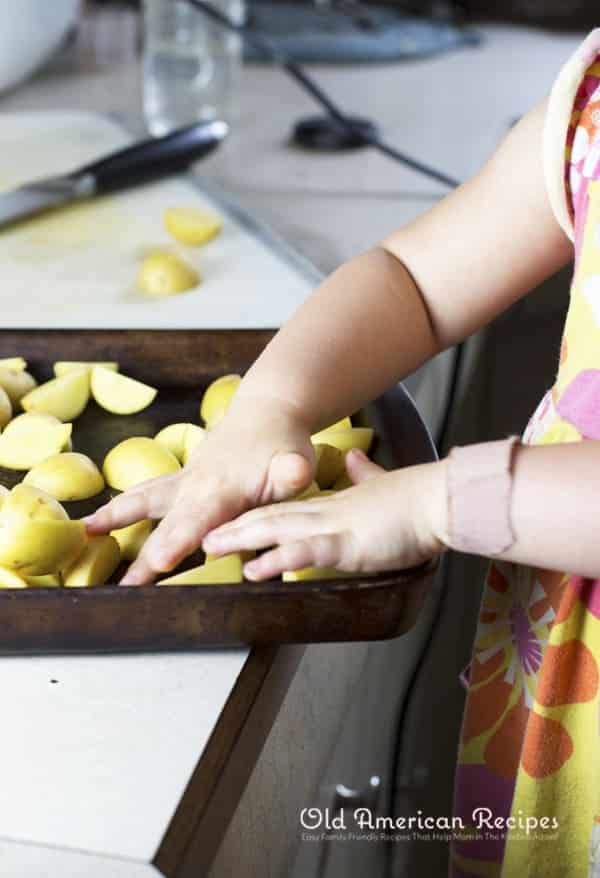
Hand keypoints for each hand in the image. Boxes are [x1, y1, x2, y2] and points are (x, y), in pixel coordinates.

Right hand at [84, 396, 315, 584]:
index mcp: (223, 488)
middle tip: (124, 586)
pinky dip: (121, 507)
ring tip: (84, 534)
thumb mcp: (296, 459)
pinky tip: (97, 522)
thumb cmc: (283, 442)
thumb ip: (292, 473)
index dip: (178, 542)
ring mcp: (185, 480)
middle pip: (166, 522)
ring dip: (117, 518)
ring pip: (146, 500)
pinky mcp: (181, 479)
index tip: (158, 563)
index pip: (197, 521)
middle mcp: (196, 484)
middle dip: (145, 555)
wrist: (268, 410)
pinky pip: (147, 493)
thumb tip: (293, 473)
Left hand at [203, 449, 448, 579]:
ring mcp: (332, 526)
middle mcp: (325, 513)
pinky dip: (275, 560)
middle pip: (269, 517)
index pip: (284, 509)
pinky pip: (303, 552)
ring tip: (211, 547)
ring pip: (277, 530)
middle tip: (202, 537)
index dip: (254, 515)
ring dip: (242, 539)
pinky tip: (254, 569)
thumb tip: (353, 460)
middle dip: (234, 528)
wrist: (437, 498)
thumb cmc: (415, 499)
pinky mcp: (346, 544)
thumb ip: (363, 474)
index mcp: (332, 504)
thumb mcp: (380, 485)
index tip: (229, 522)